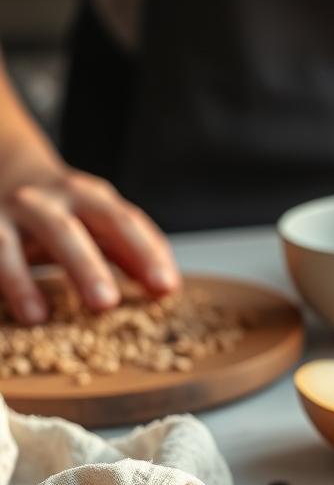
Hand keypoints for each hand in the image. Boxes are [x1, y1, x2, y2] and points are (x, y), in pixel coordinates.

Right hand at [0, 168, 178, 323]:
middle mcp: (43, 200)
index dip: (145, 253)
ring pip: (5, 244)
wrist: (2, 166)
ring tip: (37, 317)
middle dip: (86, 267)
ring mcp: (1, 212)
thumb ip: (129, 251)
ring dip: (21, 281)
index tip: (166, 288)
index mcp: (87, 197)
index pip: (122, 222)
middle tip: (106, 304)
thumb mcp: (97, 221)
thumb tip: (165, 288)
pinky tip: (0, 311)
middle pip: (66, 231)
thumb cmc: (62, 211)